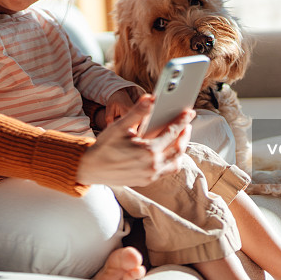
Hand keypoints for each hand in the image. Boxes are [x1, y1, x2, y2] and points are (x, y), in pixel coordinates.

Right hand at [77, 95, 192, 186]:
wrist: (91, 167)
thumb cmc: (104, 146)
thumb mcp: (120, 125)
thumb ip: (138, 112)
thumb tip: (151, 98)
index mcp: (148, 150)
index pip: (172, 132)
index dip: (182, 120)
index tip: (189, 112)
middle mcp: (152, 165)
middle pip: (178, 149)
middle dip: (185, 135)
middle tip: (186, 124)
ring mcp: (150, 175)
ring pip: (175, 163)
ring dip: (180, 150)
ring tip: (179, 138)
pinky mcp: (146, 181)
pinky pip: (166, 171)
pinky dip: (171, 161)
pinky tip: (167, 152)